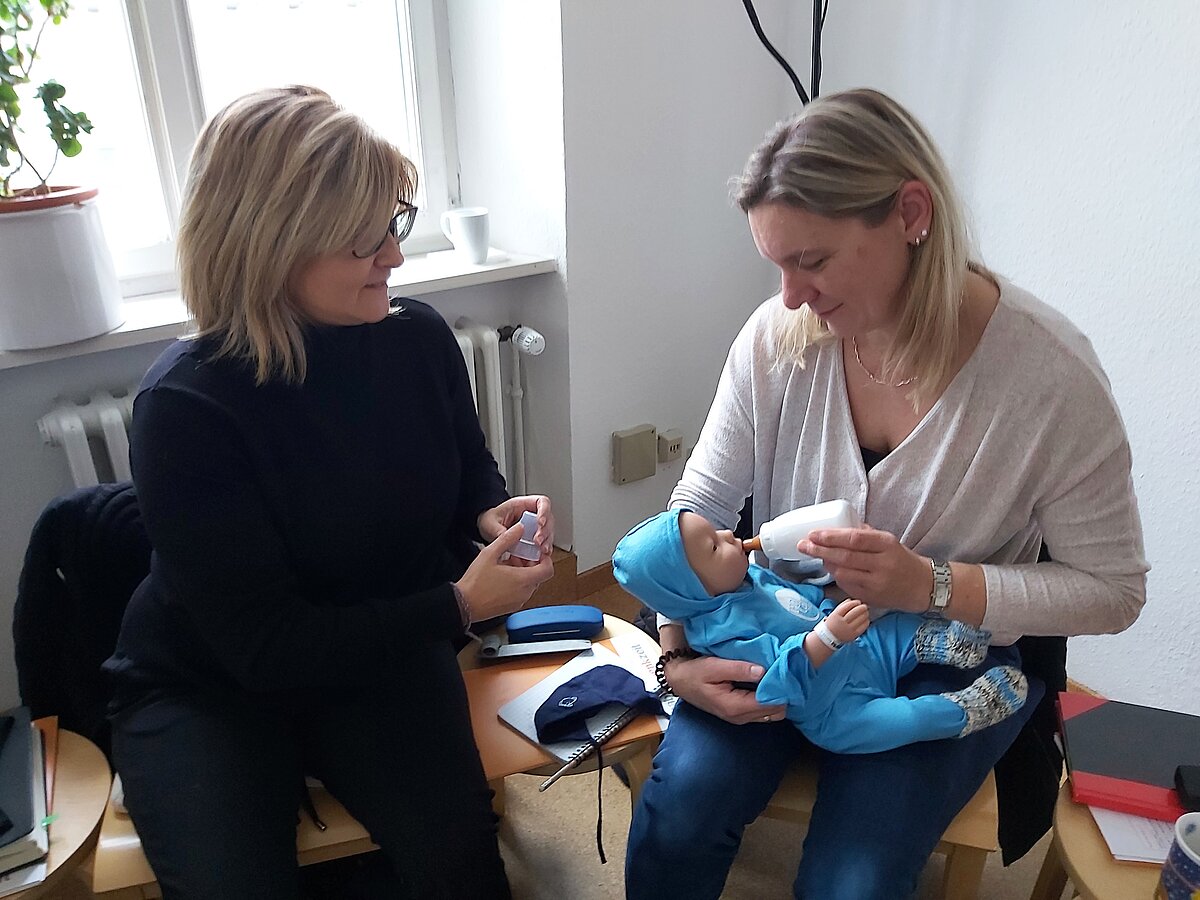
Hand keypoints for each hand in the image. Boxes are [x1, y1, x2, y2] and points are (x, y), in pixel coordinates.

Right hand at [455, 521, 553, 620]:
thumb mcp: (490, 554)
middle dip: (530, 563)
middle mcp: (525, 592)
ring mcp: (519, 601)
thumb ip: (507, 539)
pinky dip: (518, 582)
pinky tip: (502, 576)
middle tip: (517, 554)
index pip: (548, 569)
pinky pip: (522, 592)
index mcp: (523, 579)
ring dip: (523, 572)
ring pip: (530, 583)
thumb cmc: (475, 583)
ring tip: (506, 564)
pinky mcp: (512, 607)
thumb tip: (520, 529)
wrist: (463, 605)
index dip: (545, 558)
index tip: (535, 551)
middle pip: (539, 575)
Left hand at [477, 495, 554, 565]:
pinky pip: (543, 542)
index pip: (542, 502)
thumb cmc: (489, 520)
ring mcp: (534, 527)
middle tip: (538, 541)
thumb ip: (498, 530)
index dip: (544, 511)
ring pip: (548, 532)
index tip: (540, 523)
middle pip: (548, 519)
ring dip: (546, 541)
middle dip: (545, 531)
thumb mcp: (489, 523)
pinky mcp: (534, 538)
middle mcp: (532, 514)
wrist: (485, 529)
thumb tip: (507, 539)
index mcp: (523, 504)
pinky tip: (540, 555)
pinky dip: (543, 549)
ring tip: (542, 551)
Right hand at [665, 655, 787, 724]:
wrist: (681, 681)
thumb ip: (738, 669)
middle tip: (781, 673)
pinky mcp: (741, 715)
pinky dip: (769, 699)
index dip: (780, 688)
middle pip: (776, 712)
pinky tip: (765, 683)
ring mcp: (741, 719)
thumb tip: (763, 671)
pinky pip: (764, 711)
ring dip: (776, 697)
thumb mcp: (714, 666)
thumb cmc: (695, 672)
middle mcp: (740, 718)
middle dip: (782, 693)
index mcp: (735, 707)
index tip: (783, 671)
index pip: (770, 703)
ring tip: (774, 677)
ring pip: (773, 713)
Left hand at [799, 525, 929, 612]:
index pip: (854, 539)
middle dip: (820, 550)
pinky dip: (836, 577)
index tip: (813, 534)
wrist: (923, 586)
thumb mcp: (889, 541)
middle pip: (845, 556)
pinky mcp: (873, 598)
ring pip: (843, 573)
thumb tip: (838, 527)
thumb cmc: (902, 560)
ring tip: (816, 556)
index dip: (831, 537)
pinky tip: (831, 570)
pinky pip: (847, 587)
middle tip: (803, 545)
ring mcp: (878, 583)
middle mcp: (883, 564)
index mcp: (887, 544)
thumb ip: (865, 534)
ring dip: (826, 564)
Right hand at [825, 598, 869, 642]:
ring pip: (859, 620)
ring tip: (866, 612)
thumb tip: (851, 600)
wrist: (829, 638)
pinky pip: (862, 628)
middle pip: (853, 613)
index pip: (846, 607)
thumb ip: (842, 606)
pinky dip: (866, 622)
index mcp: (835, 616)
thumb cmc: (833, 623)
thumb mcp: (834, 613)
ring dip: (864, 614)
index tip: (858, 601)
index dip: (853, 603)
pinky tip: (866, 619)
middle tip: (864, 606)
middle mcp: (841, 623)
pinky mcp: (853, 635)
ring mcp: (847, 629)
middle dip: (861, 608)